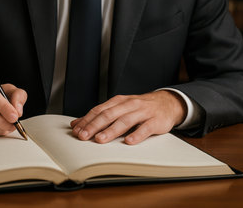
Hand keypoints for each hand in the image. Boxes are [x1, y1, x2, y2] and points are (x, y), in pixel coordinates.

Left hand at [70, 90, 185, 144]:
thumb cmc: (139, 108)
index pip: (99, 110)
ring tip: (100, 139)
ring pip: (125, 120)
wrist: (167, 103)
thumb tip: (76, 124)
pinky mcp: (156, 121)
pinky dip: (137, 134)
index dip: (87, 120)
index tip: (76, 130)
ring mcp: (143, 112)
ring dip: (111, 130)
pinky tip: (129, 141)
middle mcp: (129, 105)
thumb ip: (99, 116)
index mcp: (118, 101)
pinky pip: (146, 128)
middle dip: (94, 126)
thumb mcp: (119, 108)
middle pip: (109, 114)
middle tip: (84, 136)